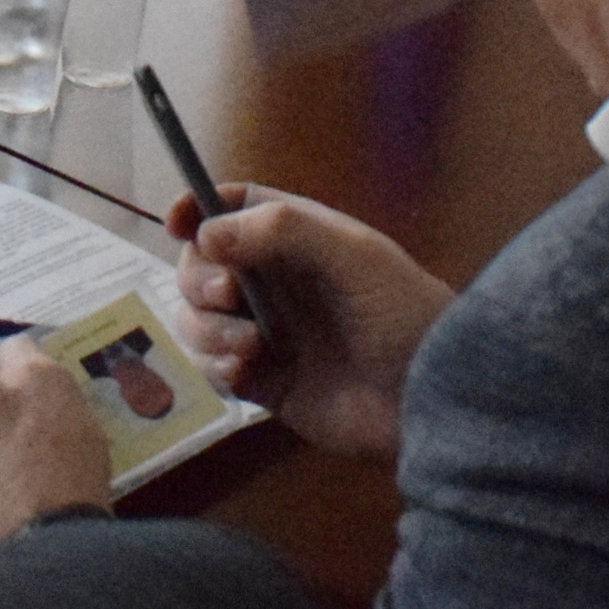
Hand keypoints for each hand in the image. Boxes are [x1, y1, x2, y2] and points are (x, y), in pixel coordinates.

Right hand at [165, 187, 451, 463]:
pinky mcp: (263, 383)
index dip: (198, 210)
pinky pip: (212, 367)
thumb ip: (279, 230)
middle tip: (230, 294)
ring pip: (198, 319)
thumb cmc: (400, 313)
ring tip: (249, 346)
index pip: (233, 209)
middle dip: (200, 278)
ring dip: (207, 329)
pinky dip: (215, 365)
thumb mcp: (350, 255)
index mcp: (296, 240)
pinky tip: (245, 371)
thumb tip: (205, 235)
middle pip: (200, 266)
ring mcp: (266, 333)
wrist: (430, 399)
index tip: (177, 222)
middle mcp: (275, 283)